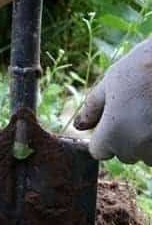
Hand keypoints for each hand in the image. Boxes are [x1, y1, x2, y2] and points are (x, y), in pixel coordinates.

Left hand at [74, 39, 151, 164]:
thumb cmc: (142, 68)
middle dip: (127, 139)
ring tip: (151, 112)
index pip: (99, 152)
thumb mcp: (110, 84)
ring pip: (147, 156)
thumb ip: (92, 108)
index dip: (104, 137)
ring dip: (148, 141)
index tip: (114, 119)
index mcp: (112, 134)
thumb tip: (79, 126)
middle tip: (138, 110)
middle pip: (125, 155)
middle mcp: (135, 147)